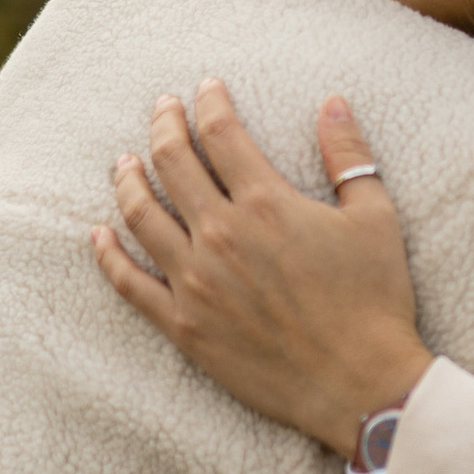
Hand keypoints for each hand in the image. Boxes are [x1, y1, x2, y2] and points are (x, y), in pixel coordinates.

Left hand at [91, 83, 431, 456]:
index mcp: (265, 203)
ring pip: (140, 216)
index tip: (206, 89)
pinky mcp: (183, 326)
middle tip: (163, 109)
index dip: (210, 104)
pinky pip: (129, 284)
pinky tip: (99, 235)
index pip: (221, 134)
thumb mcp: (375, 218)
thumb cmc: (374, 301)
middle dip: (164, 126)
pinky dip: (109, 255)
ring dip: (128, 180)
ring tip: (125, 162)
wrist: (360, 383)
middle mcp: (220, 235)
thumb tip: (333, 103)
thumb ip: (349, 156)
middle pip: (172, 163)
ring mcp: (194, 282)